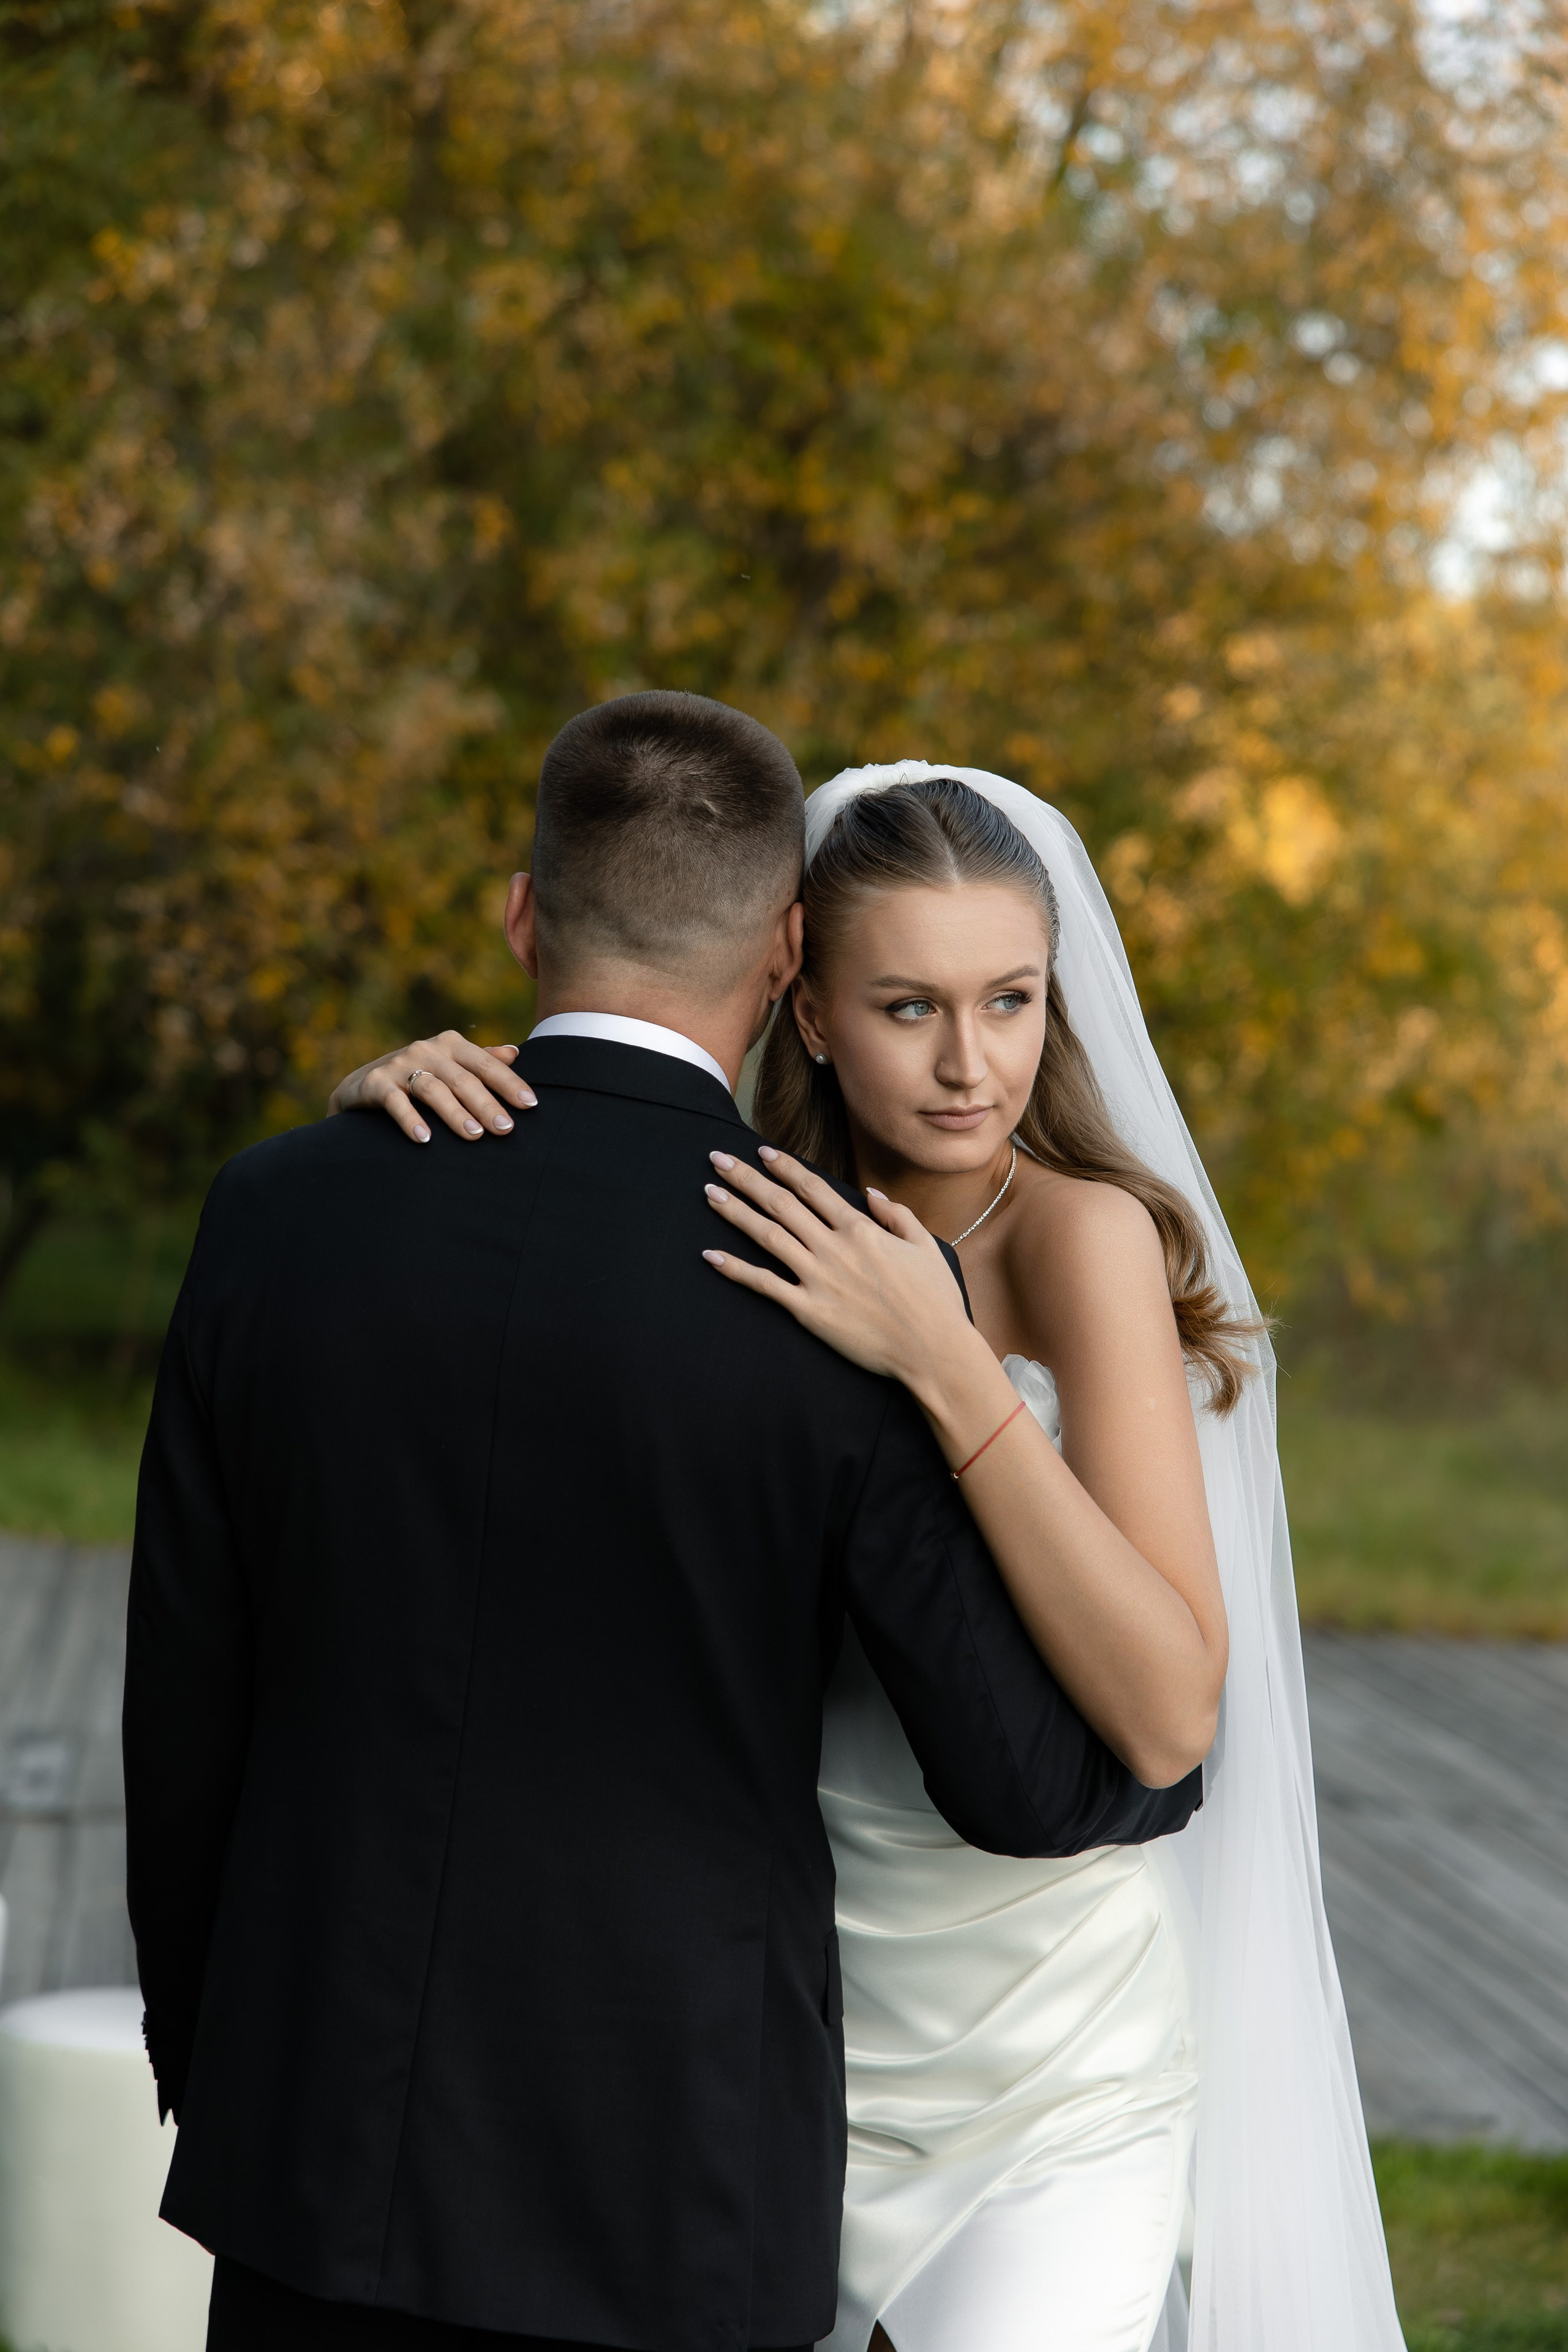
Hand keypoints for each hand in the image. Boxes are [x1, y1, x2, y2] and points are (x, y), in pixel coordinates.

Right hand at [328, 1030, 537, 1142]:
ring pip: (433, 1089)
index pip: (486, 1064)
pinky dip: (410, 1120)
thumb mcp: (450, 1065)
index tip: (530, 1104)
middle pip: (463, 1079)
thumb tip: (515, 1052)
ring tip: (473, 1135)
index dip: (509, 1083)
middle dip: (486, 1104)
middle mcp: (426, 1050)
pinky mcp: (376, 1083)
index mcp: (451, 1045)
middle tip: (505, 1129)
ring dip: (454, 1113)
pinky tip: (425, 1139)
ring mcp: (399, 1065)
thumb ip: (481, 1060)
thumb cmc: (419, 1076)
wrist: (363, 1084)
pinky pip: (396, 1102)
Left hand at [701, 1147, 980, 1394]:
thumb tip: (870, 1194)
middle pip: (781, 1203)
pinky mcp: (809, 1311)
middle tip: (717, 1159)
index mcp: (861, 1229)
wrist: (934, 1349)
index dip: (784, 1167)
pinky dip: (736, 1270)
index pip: (813, 1188)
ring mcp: (819, 1278)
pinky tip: (711, 1256)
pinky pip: (766, 1285)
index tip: (761, 1152)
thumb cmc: (934, 1299)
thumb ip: (897, 1215)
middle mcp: (834, 1247)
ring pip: (768, 1235)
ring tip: (709, 1193)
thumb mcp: (924, 1245)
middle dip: (746, 1178)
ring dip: (735, 1212)